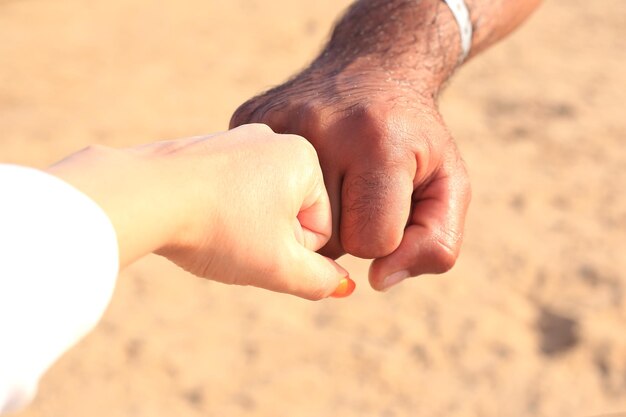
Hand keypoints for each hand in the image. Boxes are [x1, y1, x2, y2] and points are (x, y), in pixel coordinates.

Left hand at [49, 124, 353, 299]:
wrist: (143, 195)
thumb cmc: (220, 228)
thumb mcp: (279, 266)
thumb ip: (320, 280)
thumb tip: (343, 284)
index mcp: (303, 157)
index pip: (321, 227)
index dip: (292, 254)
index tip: (258, 248)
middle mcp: (272, 139)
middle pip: (288, 213)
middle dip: (267, 238)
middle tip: (234, 241)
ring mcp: (235, 139)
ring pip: (255, 204)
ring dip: (241, 227)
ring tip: (213, 230)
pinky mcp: (202, 148)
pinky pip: (225, 191)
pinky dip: (216, 210)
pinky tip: (194, 216)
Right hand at [231, 68, 470, 290]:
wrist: (371, 67)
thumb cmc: (413, 137)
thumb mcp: (448, 185)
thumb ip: (436, 243)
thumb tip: (377, 281)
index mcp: (378, 144)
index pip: (371, 243)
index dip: (386, 235)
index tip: (388, 202)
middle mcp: (320, 128)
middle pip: (326, 239)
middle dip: (348, 226)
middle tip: (358, 184)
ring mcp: (277, 122)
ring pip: (289, 224)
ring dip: (314, 216)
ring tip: (333, 174)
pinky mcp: (247, 121)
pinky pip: (260, 193)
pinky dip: (283, 191)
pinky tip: (303, 163)